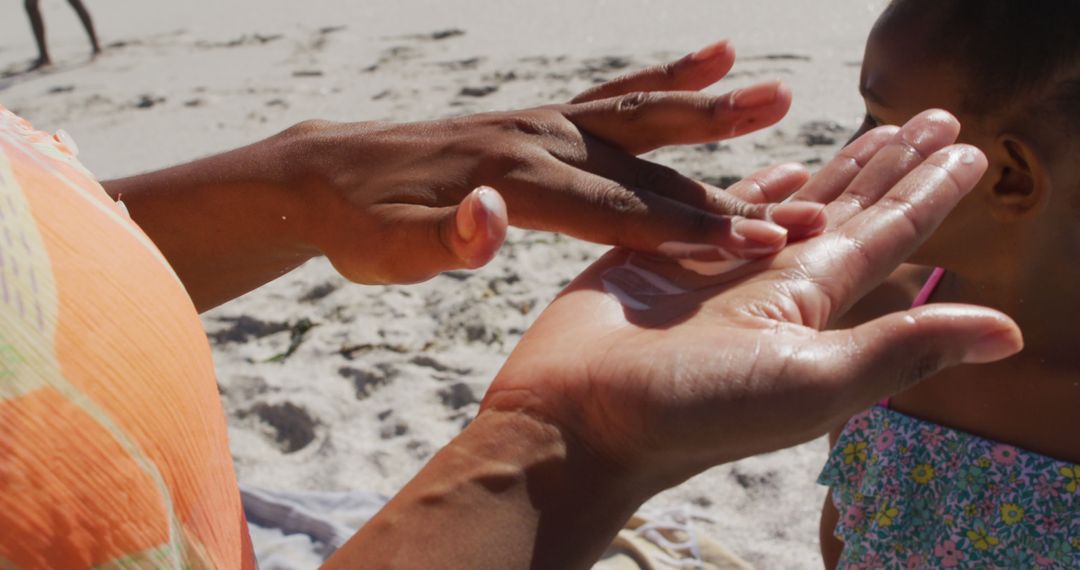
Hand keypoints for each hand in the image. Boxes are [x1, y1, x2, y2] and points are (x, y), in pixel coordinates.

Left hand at [286, 40, 826, 283]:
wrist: (328, 174)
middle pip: (648, 169)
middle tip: (805, 202)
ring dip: (712, 113)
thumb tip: (492, 218)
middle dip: (727, 191)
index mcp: (518, 182)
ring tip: (778, 94)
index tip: (758, 245)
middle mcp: (542, 143)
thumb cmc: (363, 225)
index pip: (619, 211)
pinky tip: (710, 57)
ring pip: (643, 118)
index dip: (690, 231)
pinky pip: (613, 96)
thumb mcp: (389, 248)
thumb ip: (445, 238)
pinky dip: (664, 79)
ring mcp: (544, 124)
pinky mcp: (539, 121)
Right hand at [483, 110, 1022, 489]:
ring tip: (871, 128)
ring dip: (833, 166)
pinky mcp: (657, 248)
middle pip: (847, 209)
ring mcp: (713, 264)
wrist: (578, 420)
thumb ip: (903, 348)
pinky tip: (779, 166)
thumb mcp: (812, 381)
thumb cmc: (692, 410)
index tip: (965, 151)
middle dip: (891, 166)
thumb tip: (1011, 332)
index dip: (928, 192)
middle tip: (933, 119)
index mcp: (811, 306)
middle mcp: (770, 281)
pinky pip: (713, 204)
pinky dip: (749, 185)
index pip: (886, 235)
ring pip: (787, 200)